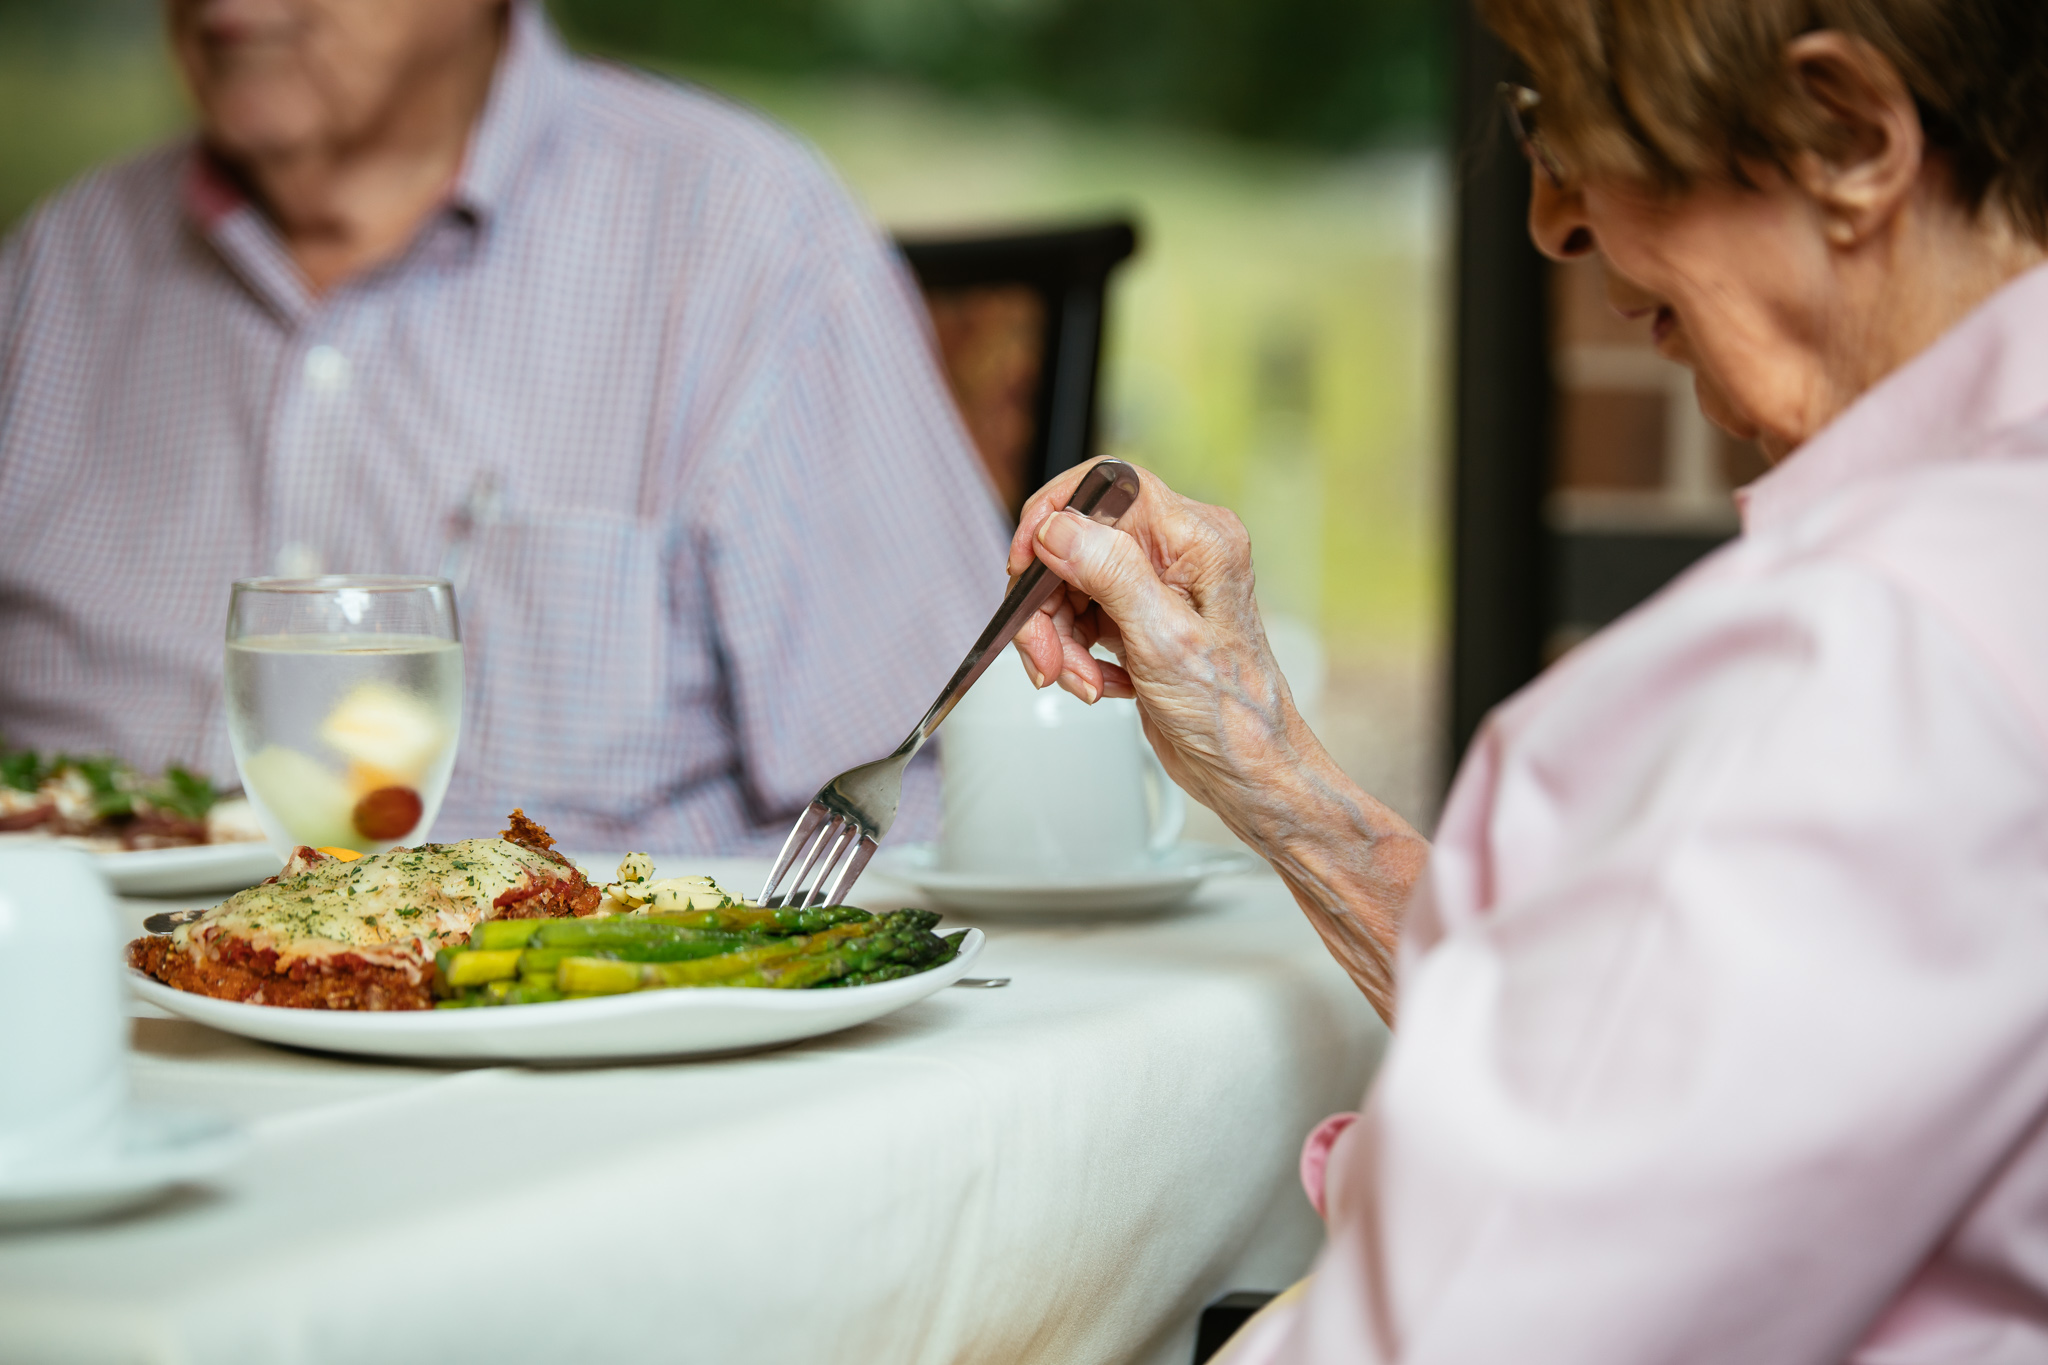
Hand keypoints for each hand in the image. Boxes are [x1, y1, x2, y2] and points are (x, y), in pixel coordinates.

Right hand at [1008, 461, 1298, 823]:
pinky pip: (1083, 616)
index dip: (1053, 516)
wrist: (1245, 769)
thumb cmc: (1229, 713)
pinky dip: (1077, 653)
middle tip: (1046, 655)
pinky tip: (1100, 683)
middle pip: (1077, 542)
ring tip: (1079, 681)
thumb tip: (1059, 527)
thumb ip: (1111, 574)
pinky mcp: (1141, 615)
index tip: (1025, 563)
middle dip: (1049, 604)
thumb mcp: (1163, 641)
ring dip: (1060, 638)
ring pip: (1071, 584)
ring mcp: (1159, 584)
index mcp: (1197, 538)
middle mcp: (1179, 551)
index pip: (1107, 485)